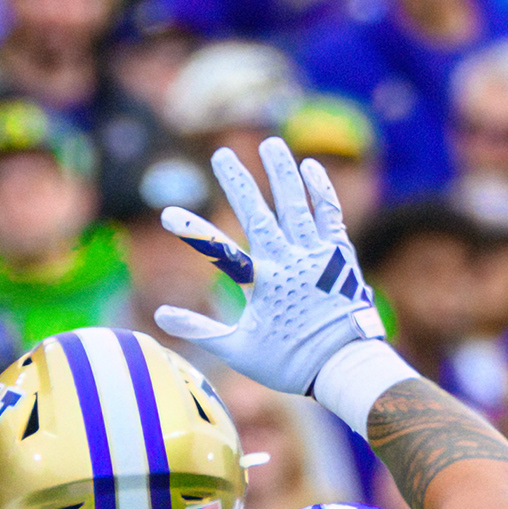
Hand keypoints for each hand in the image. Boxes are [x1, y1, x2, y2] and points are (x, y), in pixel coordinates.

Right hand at [154, 137, 384, 395]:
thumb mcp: (239, 350)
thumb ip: (200, 329)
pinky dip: (319, 188)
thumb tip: (160, 316)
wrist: (347, 365)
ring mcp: (319, 253)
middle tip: (221, 153)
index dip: (192, 231)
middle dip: (239, 181)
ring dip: (282, 171)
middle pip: (261, 212)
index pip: (220, 249)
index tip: (167, 215)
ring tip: (271, 143)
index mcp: (264, 283)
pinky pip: (330, 212)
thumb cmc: (290, 362)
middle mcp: (291, 260)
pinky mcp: (340, 253)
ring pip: (298, 203)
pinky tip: (309, 167)